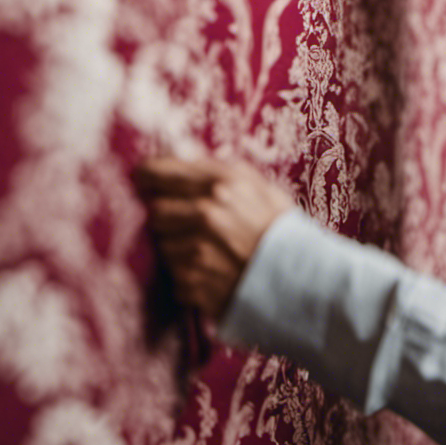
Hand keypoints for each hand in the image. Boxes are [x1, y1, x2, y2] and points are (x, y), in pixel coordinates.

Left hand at [133, 155, 293, 319]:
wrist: (302, 281)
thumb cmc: (284, 231)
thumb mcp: (262, 187)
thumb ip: (224, 172)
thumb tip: (188, 161)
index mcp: (222, 184)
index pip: (164, 173)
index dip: (149, 175)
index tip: (143, 177)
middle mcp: (204, 214)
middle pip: (156, 210)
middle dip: (166, 215)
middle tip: (184, 222)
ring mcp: (195, 250)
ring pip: (162, 244)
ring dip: (177, 247)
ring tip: (207, 251)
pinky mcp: (191, 283)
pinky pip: (174, 275)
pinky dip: (188, 274)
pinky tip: (212, 272)